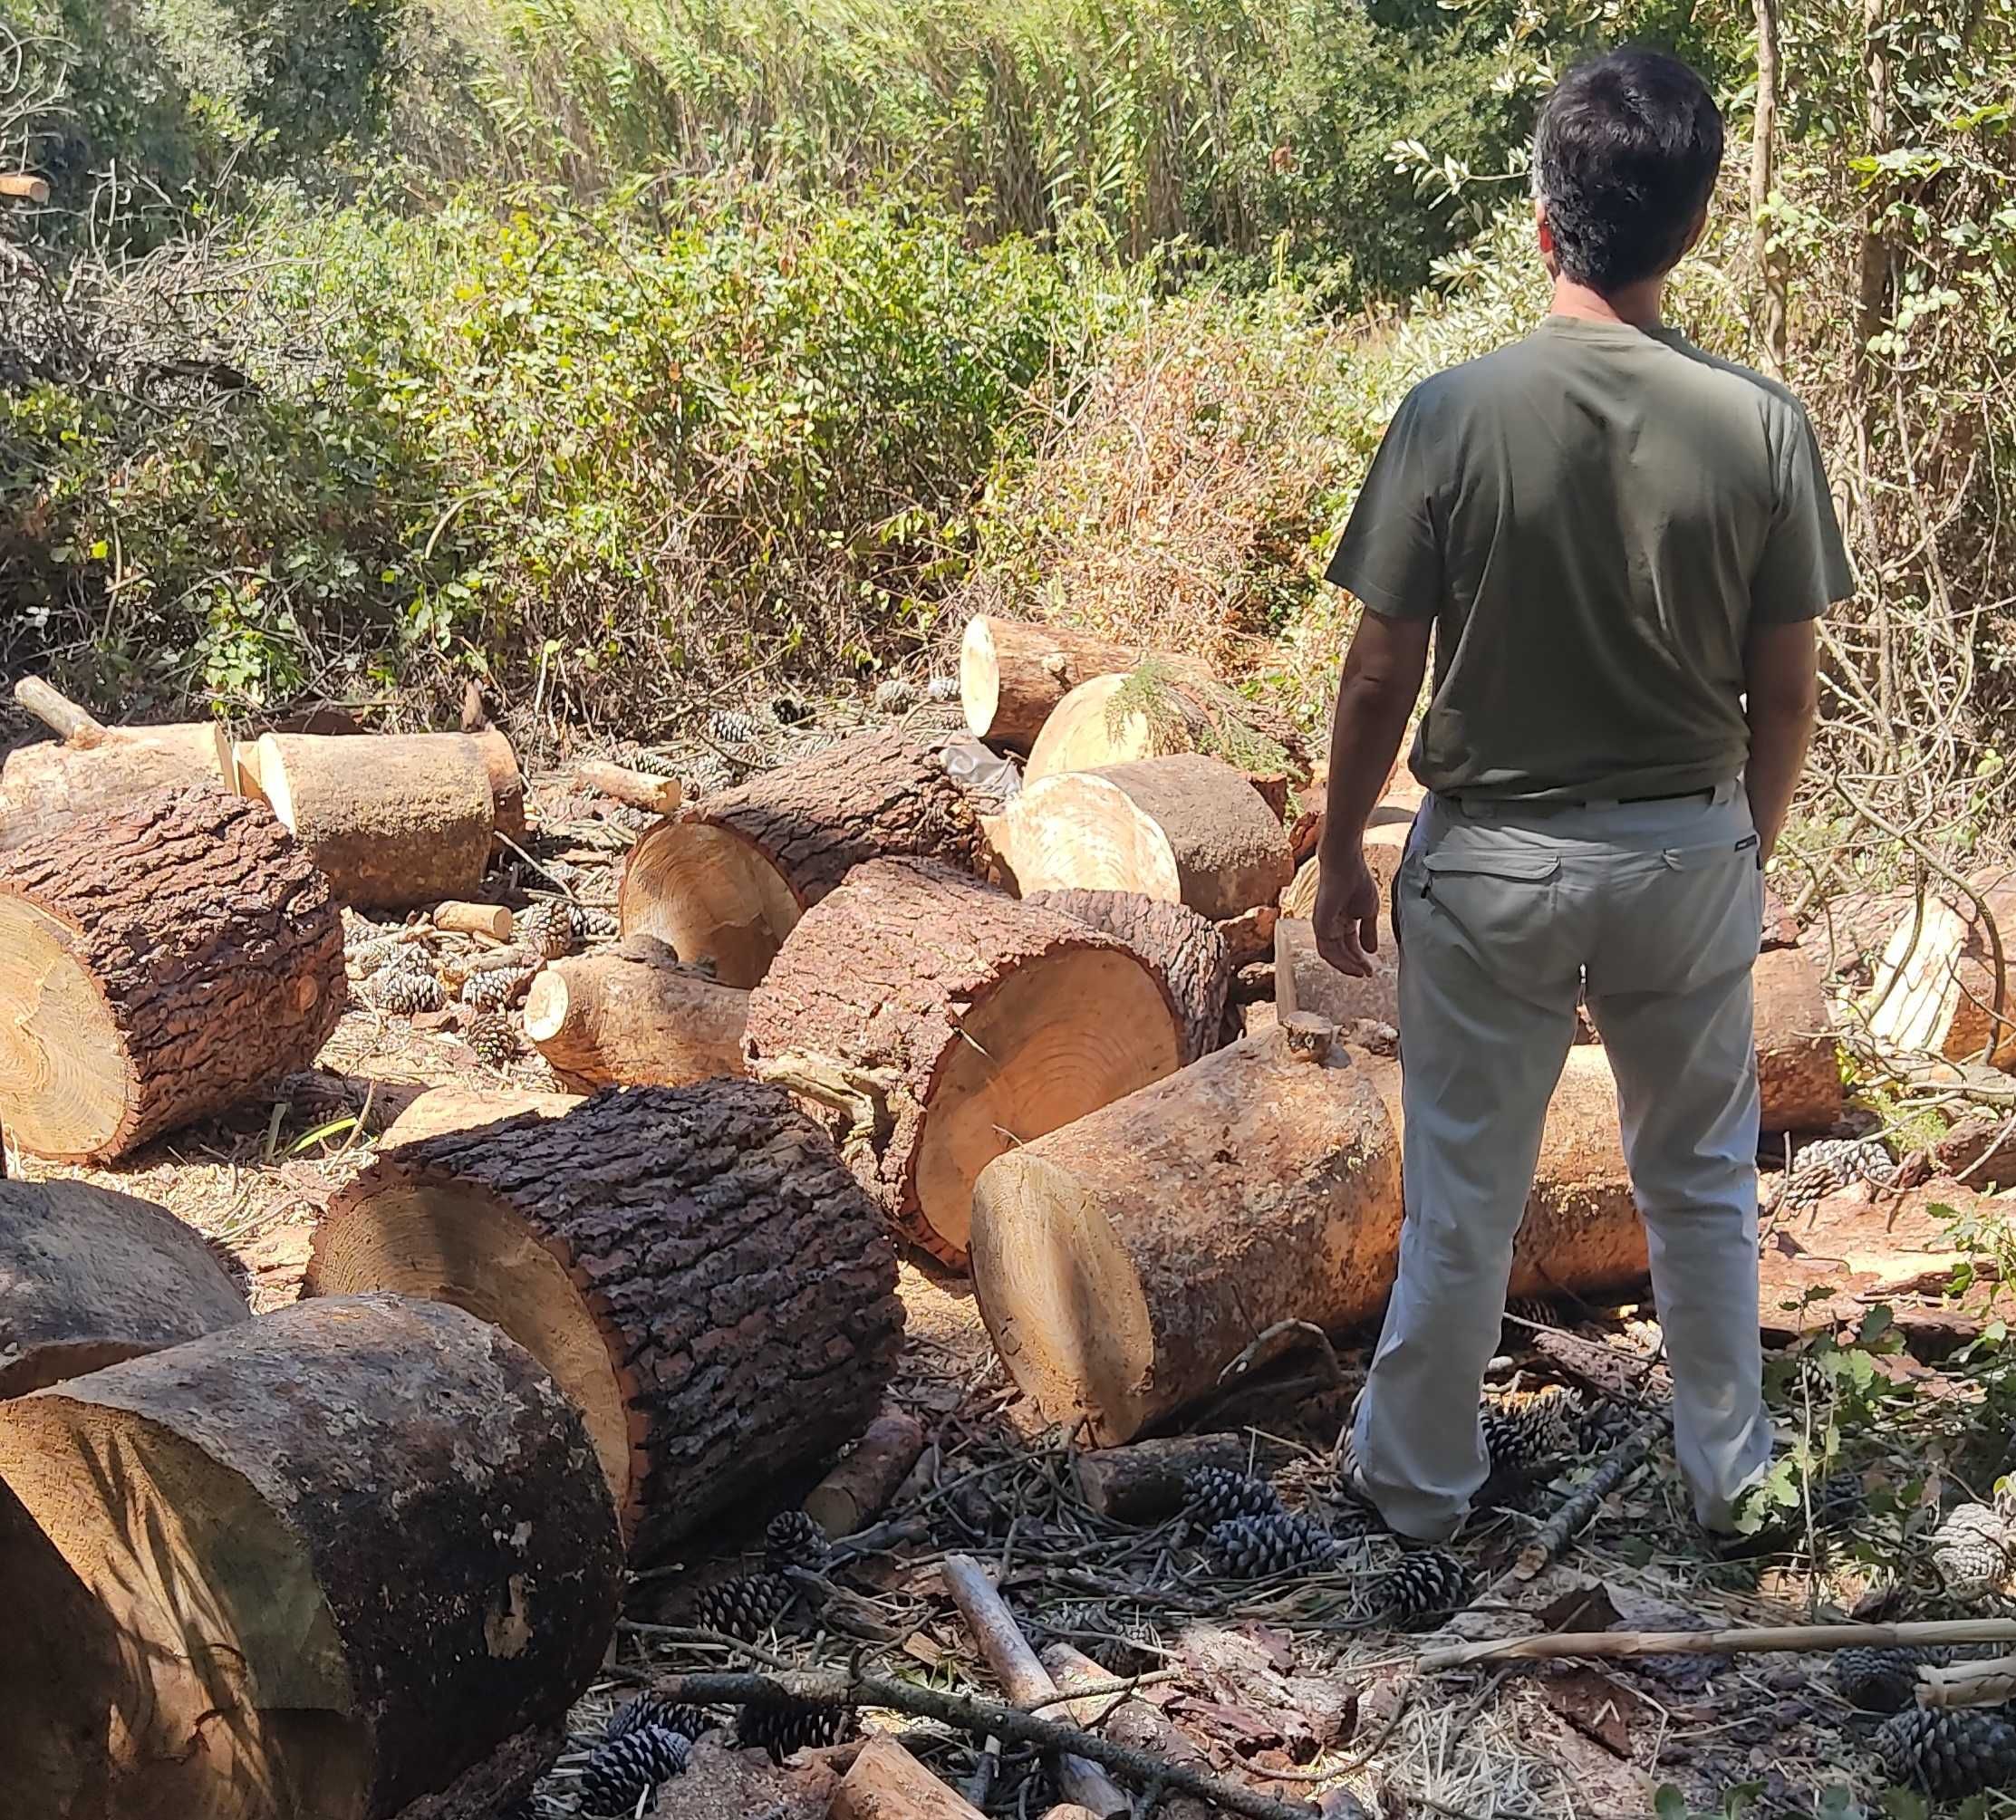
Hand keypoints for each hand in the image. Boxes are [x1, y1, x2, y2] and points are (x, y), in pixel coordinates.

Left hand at [1313, 846, 1380, 977]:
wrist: (1347, 865)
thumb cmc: (1357, 881)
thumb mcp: (1368, 911)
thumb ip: (1368, 932)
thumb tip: (1371, 951)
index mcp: (1341, 921)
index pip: (1348, 945)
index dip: (1359, 958)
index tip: (1370, 970)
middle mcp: (1329, 925)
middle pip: (1340, 952)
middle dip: (1354, 964)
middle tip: (1367, 974)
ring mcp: (1322, 925)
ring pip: (1331, 954)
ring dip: (1346, 965)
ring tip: (1361, 972)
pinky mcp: (1318, 924)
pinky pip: (1326, 949)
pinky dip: (1339, 960)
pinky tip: (1353, 965)